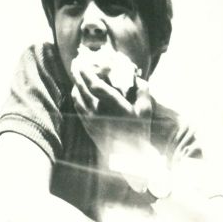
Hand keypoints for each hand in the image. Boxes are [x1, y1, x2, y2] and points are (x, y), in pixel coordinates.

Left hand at [70, 50, 153, 177]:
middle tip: (76, 63)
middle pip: (82, 88)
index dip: (88, 72)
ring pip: (77, 96)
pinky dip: (76, 96)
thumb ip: (142, 90)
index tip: (84, 62)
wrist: (129, 158)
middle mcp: (100, 113)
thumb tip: (135, 76)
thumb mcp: (146, 111)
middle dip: (78, 74)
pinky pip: (77, 106)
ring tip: (77, 76)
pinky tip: (78, 91)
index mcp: (115, 107)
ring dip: (76, 84)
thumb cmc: (139, 132)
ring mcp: (91, 120)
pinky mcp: (87, 126)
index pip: (96, 86)